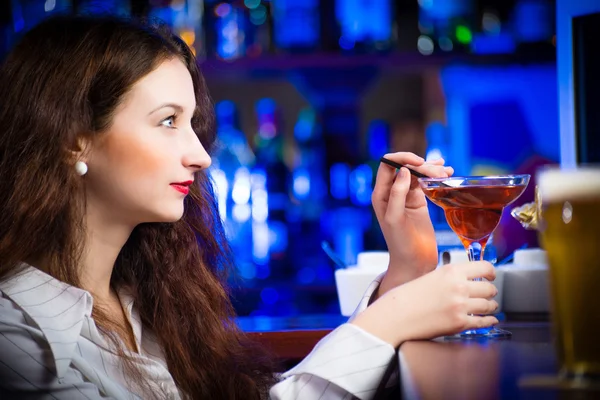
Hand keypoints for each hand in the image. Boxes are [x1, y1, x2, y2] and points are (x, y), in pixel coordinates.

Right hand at [351, 261, 498, 346]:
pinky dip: (489, 321)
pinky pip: (484, 322)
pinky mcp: (460, 324)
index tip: (491, 276)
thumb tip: (467, 281)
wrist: (396, 315)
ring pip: (489, 305)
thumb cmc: (407, 297)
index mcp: (451, 272)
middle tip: (487, 294)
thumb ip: (451, 277)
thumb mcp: (431, 277)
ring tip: (488, 307)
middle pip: (489, 288)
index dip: (491, 272)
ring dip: (490, 307)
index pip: (484, 267)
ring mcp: (461, 306)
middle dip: (490, 292)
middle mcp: (459, 287)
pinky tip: (490, 320)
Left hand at [371, 152, 452, 295]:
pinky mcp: (419, 202)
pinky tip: (447, 172)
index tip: (419, 162)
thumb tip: (404, 171)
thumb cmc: (400, 243)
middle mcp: (392, 192)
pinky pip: (426, 182)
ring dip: (431, 168)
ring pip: (417, 173)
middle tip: (438, 172)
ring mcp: (406, 196)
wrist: (414, 262)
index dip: (402, 158)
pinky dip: (436, 175)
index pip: (387, 165)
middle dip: (422, 165)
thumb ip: (397, 194)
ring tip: (445, 172)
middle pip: (405, 167)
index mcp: (380, 194)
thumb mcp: (395, 218)